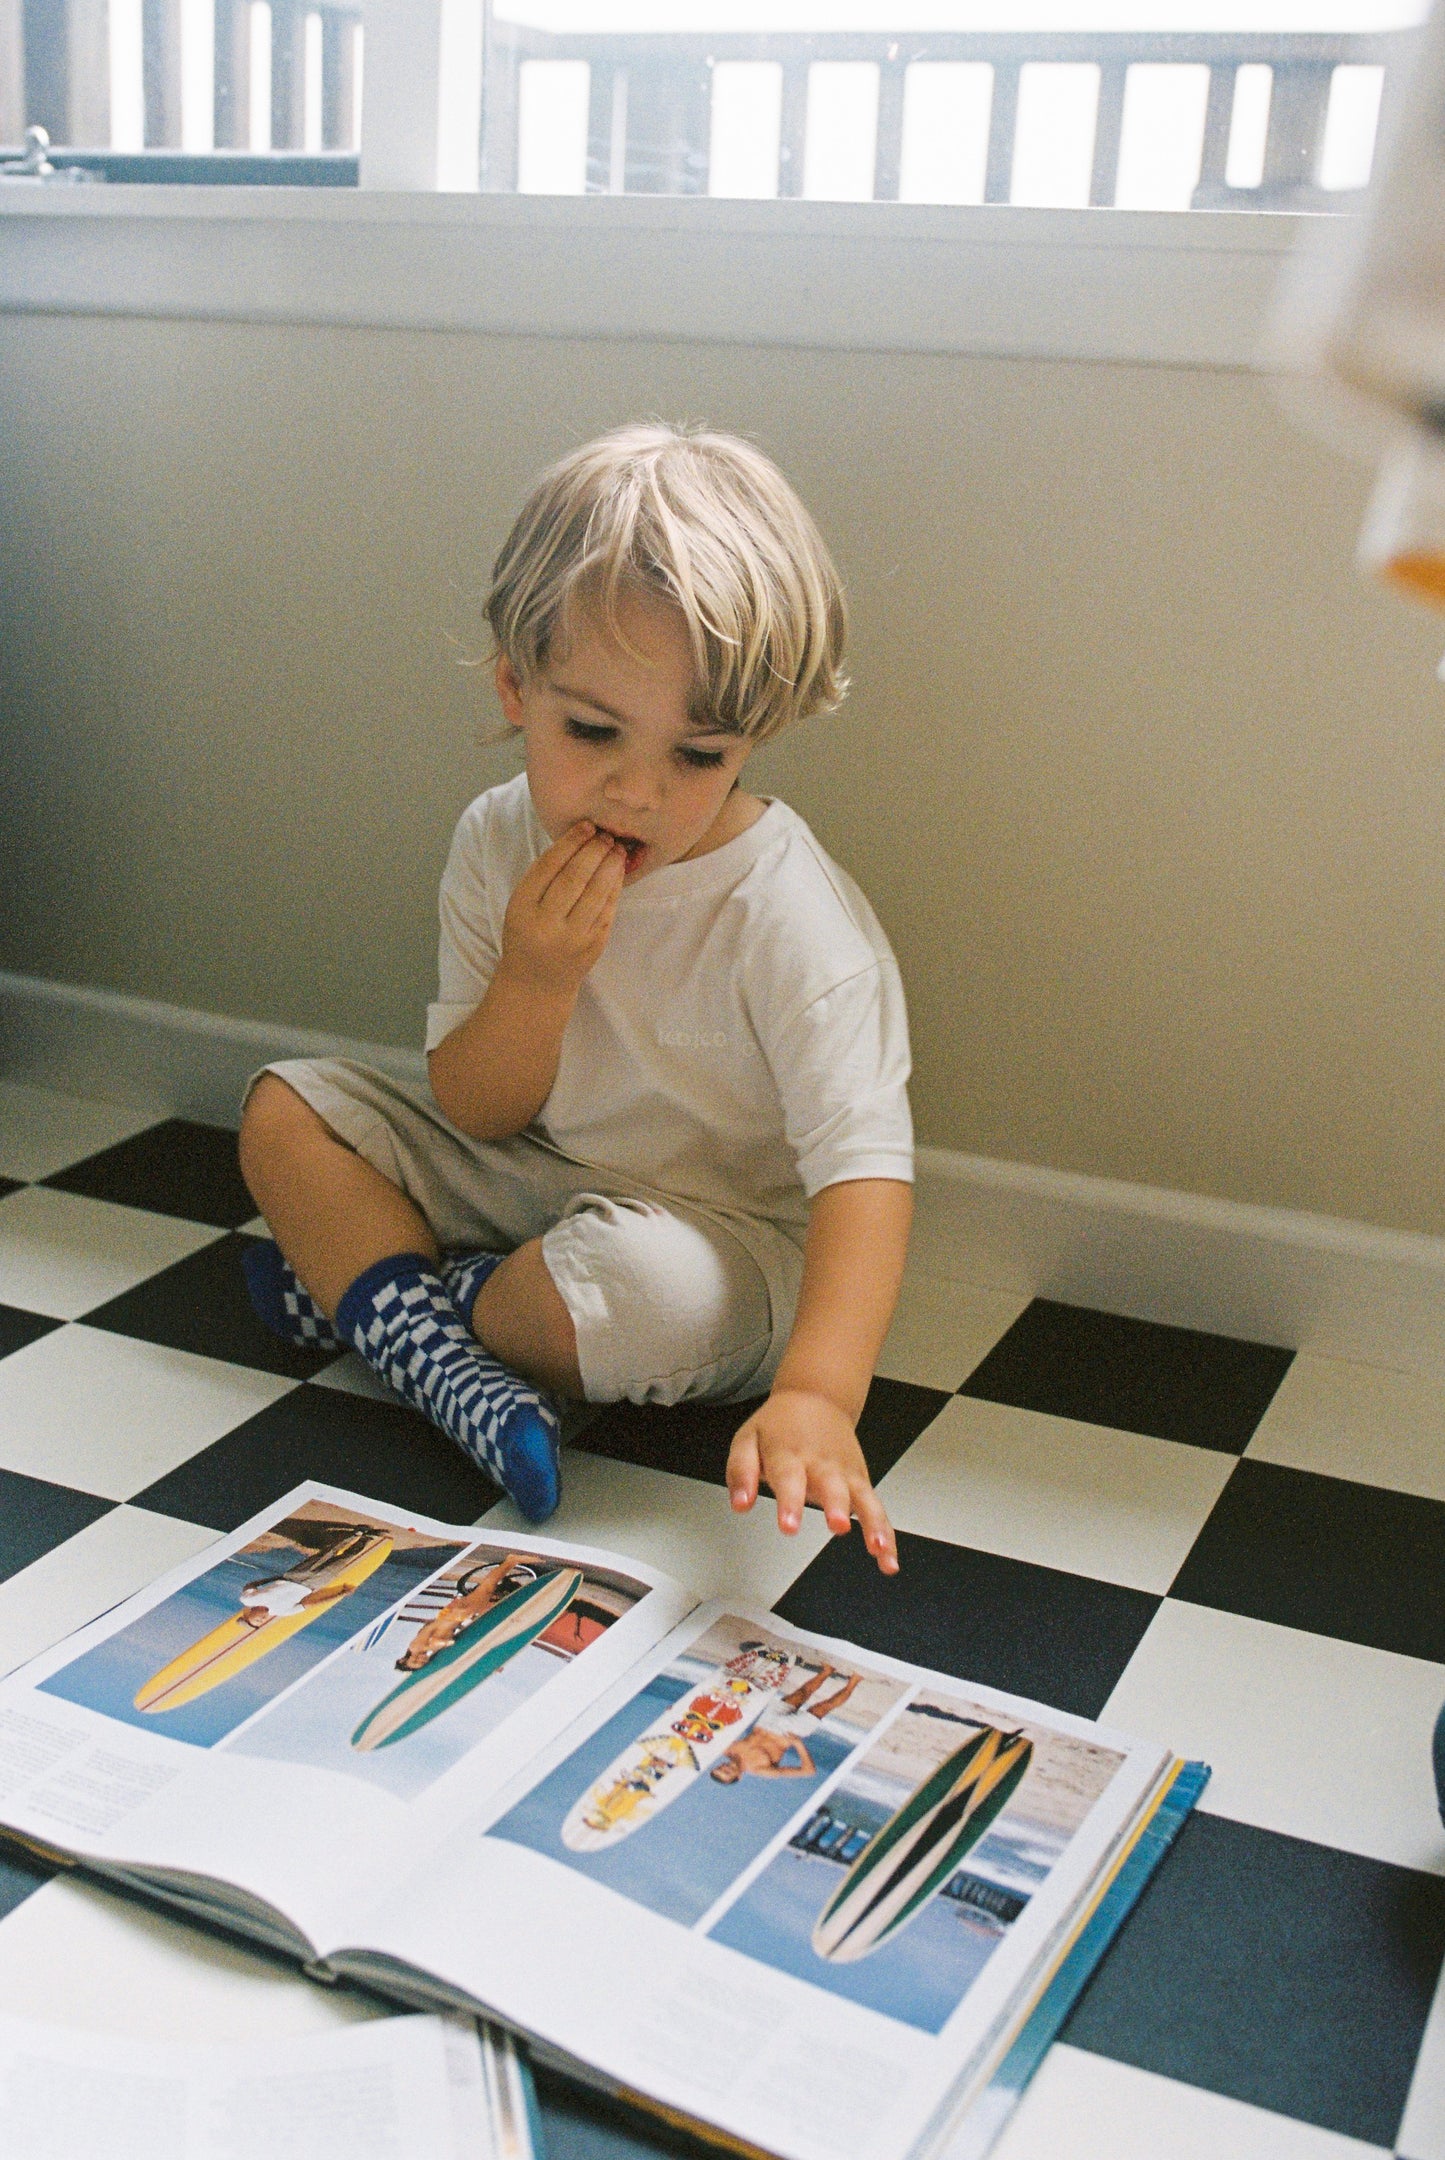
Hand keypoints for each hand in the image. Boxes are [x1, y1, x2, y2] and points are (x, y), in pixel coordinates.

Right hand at [499, 822, 626, 999]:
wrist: (536, 982)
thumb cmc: (527, 933)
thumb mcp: (521, 906)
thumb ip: (543, 878)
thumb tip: (578, 839)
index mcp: (521, 908)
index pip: (548, 866)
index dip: (570, 842)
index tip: (586, 826)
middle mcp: (546, 924)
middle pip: (575, 877)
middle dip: (594, 850)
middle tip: (606, 834)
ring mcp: (572, 938)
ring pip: (596, 892)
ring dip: (610, 865)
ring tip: (617, 848)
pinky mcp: (594, 946)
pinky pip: (608, 909)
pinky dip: (614, 886)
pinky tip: (617, 870)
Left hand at [726, 1389, 898, 1574]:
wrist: (817, 1398)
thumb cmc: (780, 1425)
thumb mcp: (747, 1439)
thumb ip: (741, 1473)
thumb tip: (740, 1504)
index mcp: (789, 1454)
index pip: (789, 1479)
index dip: (789, 1503)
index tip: (789, 1525)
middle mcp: (822, 1464)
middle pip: (832, 1486)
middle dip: (836, 1507)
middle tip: (836, 1525)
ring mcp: (846, 1473)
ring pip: (864, 1498)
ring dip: (873, 1524)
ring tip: (878, 1548)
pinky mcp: (861, 1481)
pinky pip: (877, 1510)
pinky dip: (886, 1534)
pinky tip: (888, 1560)